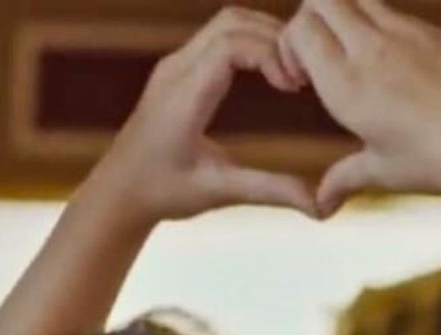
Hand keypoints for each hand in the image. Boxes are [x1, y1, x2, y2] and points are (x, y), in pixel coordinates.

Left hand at [90, 7, 316, 224]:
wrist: (120, 190)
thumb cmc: (164, 193)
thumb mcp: (220, 192)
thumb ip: (270, 191)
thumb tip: (320, 205)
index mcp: (185, 95)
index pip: (232, 44)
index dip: (271, 55)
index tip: (295, 89)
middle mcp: (178, 70)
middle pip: (232, 22)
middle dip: (275, 39)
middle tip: (305, 77)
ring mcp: (176, 66)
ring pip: (226, 24)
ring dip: (265, 38)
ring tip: (295, 76)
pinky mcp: (179, 71)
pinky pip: (219, 38)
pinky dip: (252, 45)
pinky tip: (274, 77)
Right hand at [281, 0, 440, 213]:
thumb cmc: (435, 165)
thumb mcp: (383, 171)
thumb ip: (345, 176)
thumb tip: (321, 202)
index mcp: (347, 84)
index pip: (300, 29)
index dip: (293, 46)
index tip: (302, 78)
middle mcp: (370, 50)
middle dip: (314, 19)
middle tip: (324, 55)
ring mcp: (404, 33)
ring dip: (349, 15)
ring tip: (361, 55)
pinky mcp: (433, 32)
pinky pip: (396, 13)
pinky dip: (385, 28)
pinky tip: (401, 67)